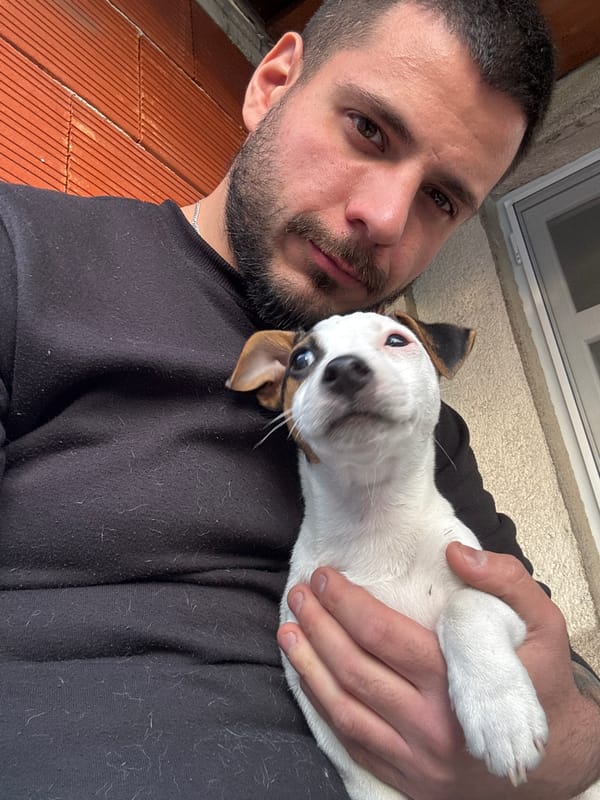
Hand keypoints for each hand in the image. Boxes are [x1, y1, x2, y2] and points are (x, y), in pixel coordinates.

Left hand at [278, 544, 599, 799]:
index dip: (346, 603)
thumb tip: (456, 554)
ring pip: (343, 709)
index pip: (383, 635)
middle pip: (354, 669)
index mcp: (457, 683)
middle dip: (318, 627)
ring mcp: (415, 759)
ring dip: (308, 666)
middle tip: (299, 594)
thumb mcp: (544, 625)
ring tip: (288, 630)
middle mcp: (429, 725)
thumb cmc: (545, 686)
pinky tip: (308, 679)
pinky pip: (352, 742)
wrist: (557, 767)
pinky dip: (323, 708)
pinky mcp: (408, 779)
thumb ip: (506, 582)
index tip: (325, 576)